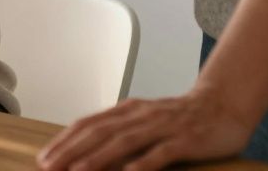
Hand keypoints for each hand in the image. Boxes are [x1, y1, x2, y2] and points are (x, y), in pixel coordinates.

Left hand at [37, 85, 255, 170]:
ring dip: (98, 157)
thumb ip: (118, 131)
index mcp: (126, 110)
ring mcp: (163, 126)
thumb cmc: (178, 117)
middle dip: (71, 151)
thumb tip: (86, 150)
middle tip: (50, 167)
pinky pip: (162, 152)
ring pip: (124, 141)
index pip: (87, 124)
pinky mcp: (186, 139)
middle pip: (99, 132)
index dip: (64, 141)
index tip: (44, 158)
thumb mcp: (143, 120)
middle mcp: (139, 115)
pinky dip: (143, 162)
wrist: (222, 104)